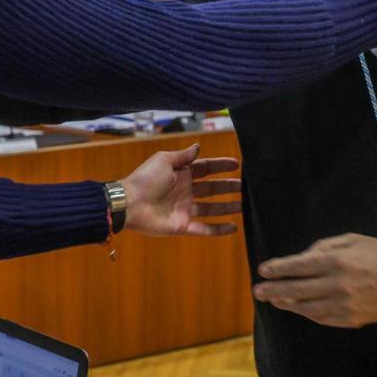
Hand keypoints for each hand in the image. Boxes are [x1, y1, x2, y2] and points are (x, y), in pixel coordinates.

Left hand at [119, 144, 241, 236]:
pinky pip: (204, 228)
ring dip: (228, 207)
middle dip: (228, 186)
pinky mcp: (182, 226)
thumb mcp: (164, 160)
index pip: (206, 168)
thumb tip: (198, 147)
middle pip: (212, 188)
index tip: (237, 164)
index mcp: (181, 174)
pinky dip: (219, 229)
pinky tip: (234, 228)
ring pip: (212, 208)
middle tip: (246, 186)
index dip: (220, 166)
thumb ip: (183, 156)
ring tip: (245, 205)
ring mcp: (184, 209)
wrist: (130, 203)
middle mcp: (185, 191)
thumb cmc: (145, 179)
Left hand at [252, 233, 376, 327]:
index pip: (299, 265)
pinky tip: (296, 308)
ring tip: (273, 299)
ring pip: (306, 307)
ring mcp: (344, 304)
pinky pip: (321, 318)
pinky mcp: (350, 319)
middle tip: (258, 291)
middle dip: (273, 289)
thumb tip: (301, 257)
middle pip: (297, 289)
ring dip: (286, 303)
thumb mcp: (352, 240)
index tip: (263, 270)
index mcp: (337, 260)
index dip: (278, 268)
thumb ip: (324, 246)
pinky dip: (306, 313)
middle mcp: (338, 284)